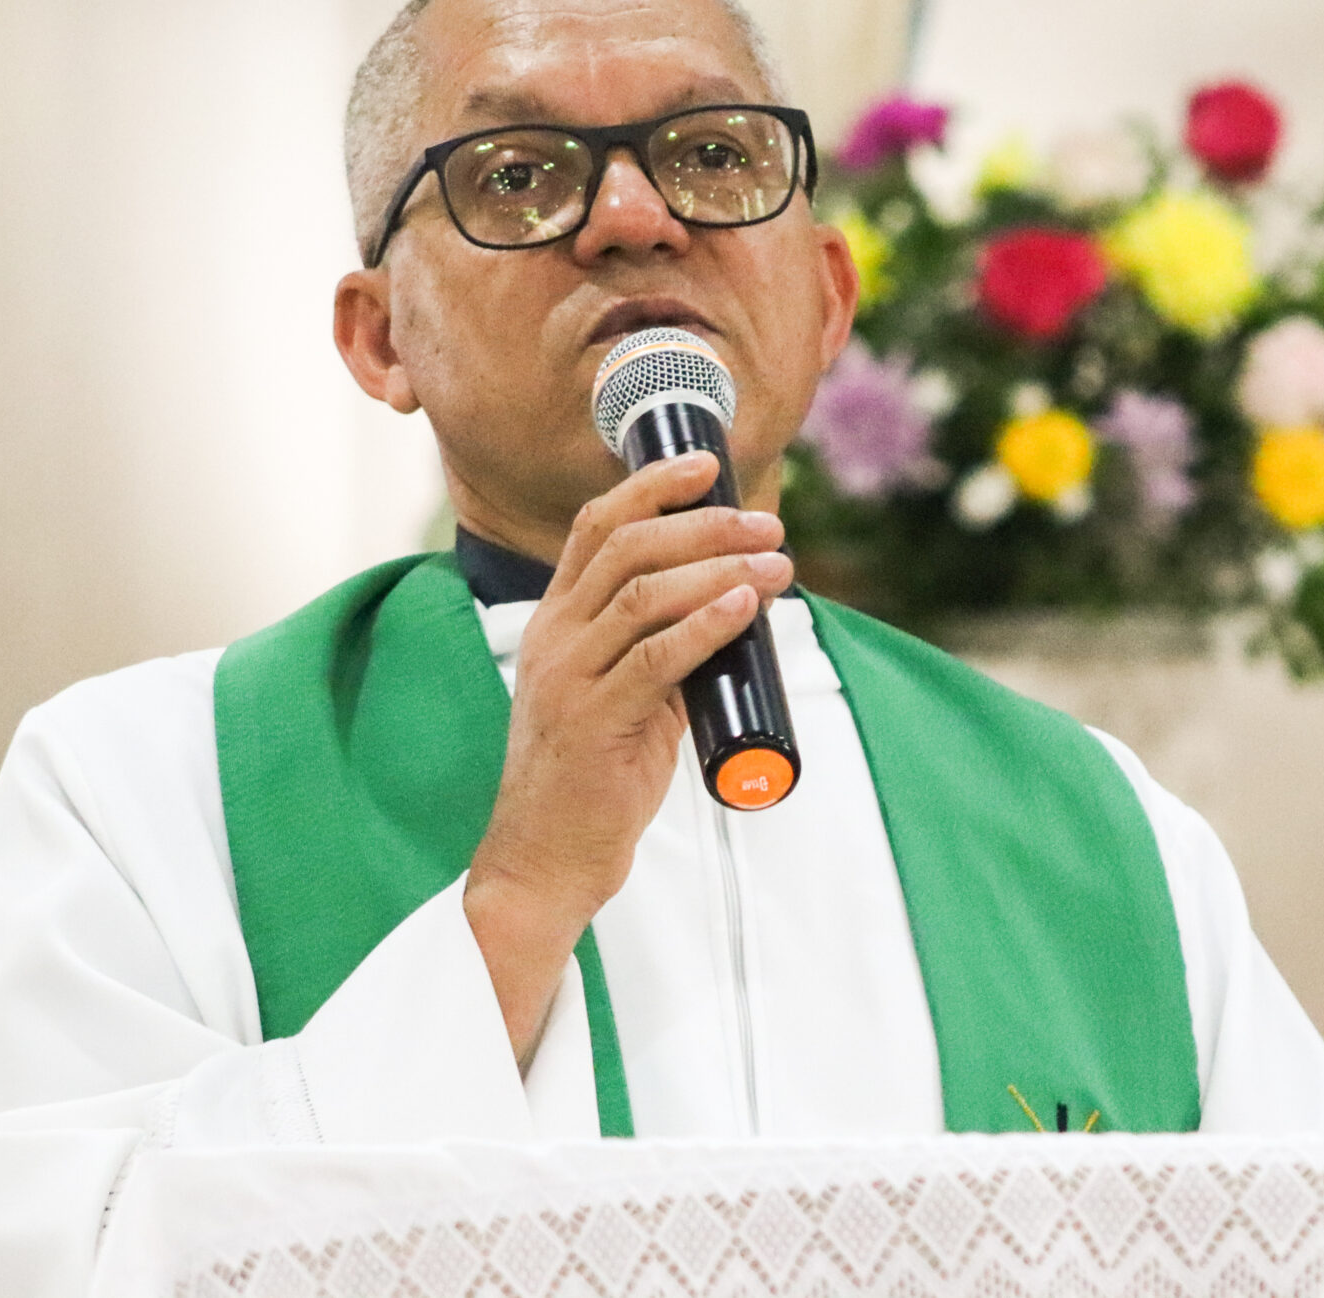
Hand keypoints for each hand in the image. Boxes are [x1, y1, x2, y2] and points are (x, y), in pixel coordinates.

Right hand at [463, 452, 793, 1065]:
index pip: (598, 527)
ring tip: (777, 562)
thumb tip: (734, 605)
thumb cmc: (592, 779)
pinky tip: (745, 607)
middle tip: (766, 523)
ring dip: (719, 569)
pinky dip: (706, 625)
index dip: (652, 486)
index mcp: (556, 621)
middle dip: (704, 524)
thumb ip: (663, 647)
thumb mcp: (626, 694)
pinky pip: (655, 659)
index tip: (709, 464)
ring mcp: (569, 679)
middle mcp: (555, 638)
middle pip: (627, 547)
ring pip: (642, 594)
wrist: (545, 859)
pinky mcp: (593, 724)